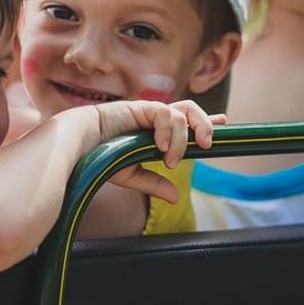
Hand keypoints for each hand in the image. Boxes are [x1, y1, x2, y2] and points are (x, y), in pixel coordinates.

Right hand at [95, 100, 225, 202]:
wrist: (79, 145)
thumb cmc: (101, 156)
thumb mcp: (132, 174)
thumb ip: (154, 183)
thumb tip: (176, 198)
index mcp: (156, 131)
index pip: (186, 121)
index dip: (206, 121)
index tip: (224, 123)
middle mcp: (155, 118)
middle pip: (191, 110)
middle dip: (205, 124)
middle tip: (206, 145)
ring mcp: (149, 111)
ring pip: (182, 113)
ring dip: (183, 137)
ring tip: (173, 158)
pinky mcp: (141, 107)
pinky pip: (165, 114)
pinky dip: (167, 131)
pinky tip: (159, 147)